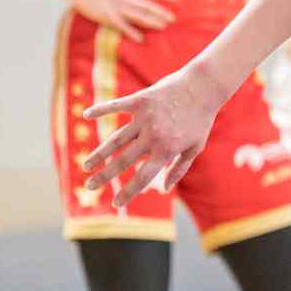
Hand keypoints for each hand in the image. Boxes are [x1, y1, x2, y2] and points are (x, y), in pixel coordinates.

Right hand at [70, 0, 177, 41]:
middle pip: (148, 6)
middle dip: (161, 13)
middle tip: (172, 18)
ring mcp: (118, 8)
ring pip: (139, 17)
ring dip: (152, 22)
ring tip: (163, 27)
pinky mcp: (109, 18)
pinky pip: (124, 27)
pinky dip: (133, 33)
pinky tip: (141, 39)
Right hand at [80, 63, 230, 205]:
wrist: (205, 86)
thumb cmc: (201, 119)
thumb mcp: (196, 147)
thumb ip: (179, 168)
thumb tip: (164, 189)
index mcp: (167, 150)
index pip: (142, 177)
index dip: (128, 192)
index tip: (115, 204)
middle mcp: (153, 136)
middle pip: (122, 161)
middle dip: (104, 176)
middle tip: (89, 186)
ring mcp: (145, 118)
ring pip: (115, 140)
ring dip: (99, 154)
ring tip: (86, 165)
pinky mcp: (140, 100)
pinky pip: (116, 106)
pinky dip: (101, 110)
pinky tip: (86, 115)